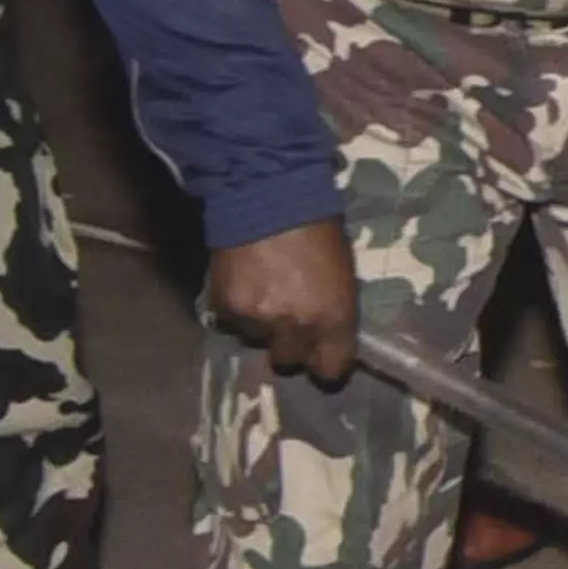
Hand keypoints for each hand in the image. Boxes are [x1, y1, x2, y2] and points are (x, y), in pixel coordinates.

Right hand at [206, 219, 360, 382]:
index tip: (324, 357)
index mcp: (334, 319)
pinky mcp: (224, 307)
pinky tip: (245, 285)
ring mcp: (256, 320)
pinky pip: (232, 323)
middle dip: (292, 346)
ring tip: (265, 294)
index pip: (331, 369)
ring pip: (257, 340)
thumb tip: (327, 332)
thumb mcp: (343, 274)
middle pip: (289, 361)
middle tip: (291, 324)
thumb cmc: (318, 230)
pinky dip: (238, 311)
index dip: (327, 364)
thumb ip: (334, 310)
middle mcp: (295, 327)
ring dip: (262, 326)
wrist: (267, 198)